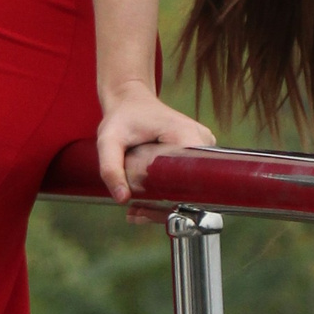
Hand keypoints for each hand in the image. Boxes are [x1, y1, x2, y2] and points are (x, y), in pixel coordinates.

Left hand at [95, 83, 215, 206]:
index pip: (192, 177)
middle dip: (164, 206)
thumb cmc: (122, 116)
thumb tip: (122, 198)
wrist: (130, 101)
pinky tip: (145, 202)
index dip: (173, 199)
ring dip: (165, 203)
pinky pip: (188, 180)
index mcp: (187, 135)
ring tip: (137, 210)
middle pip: (192, 187)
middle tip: (137, 212)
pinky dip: (168, 194)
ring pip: (191, 188)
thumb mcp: (109, 139)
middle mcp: (203, 142)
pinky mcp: (198, 155)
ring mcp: (204, 149)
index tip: (147, 208)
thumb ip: (111, 167)